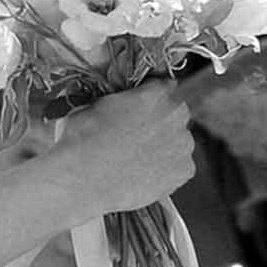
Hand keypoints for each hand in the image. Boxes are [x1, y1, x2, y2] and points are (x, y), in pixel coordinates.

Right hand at [51, 83, 194, 216]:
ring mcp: (184, 143)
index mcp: (157, 92)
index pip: (166, 87)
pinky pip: (179, 167)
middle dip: (160, 123)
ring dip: (164, 147)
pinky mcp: (184, 170)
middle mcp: (177, 114)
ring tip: (137, 161)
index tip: (141, 110)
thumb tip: (127, 104)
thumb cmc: (83, 139)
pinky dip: (166, 171)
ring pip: (178, 142)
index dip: (151, 99)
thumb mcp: (98, 104)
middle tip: (136, 138)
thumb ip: (125, 99)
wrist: (82, 178)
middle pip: (176, 114)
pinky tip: (144, 174)